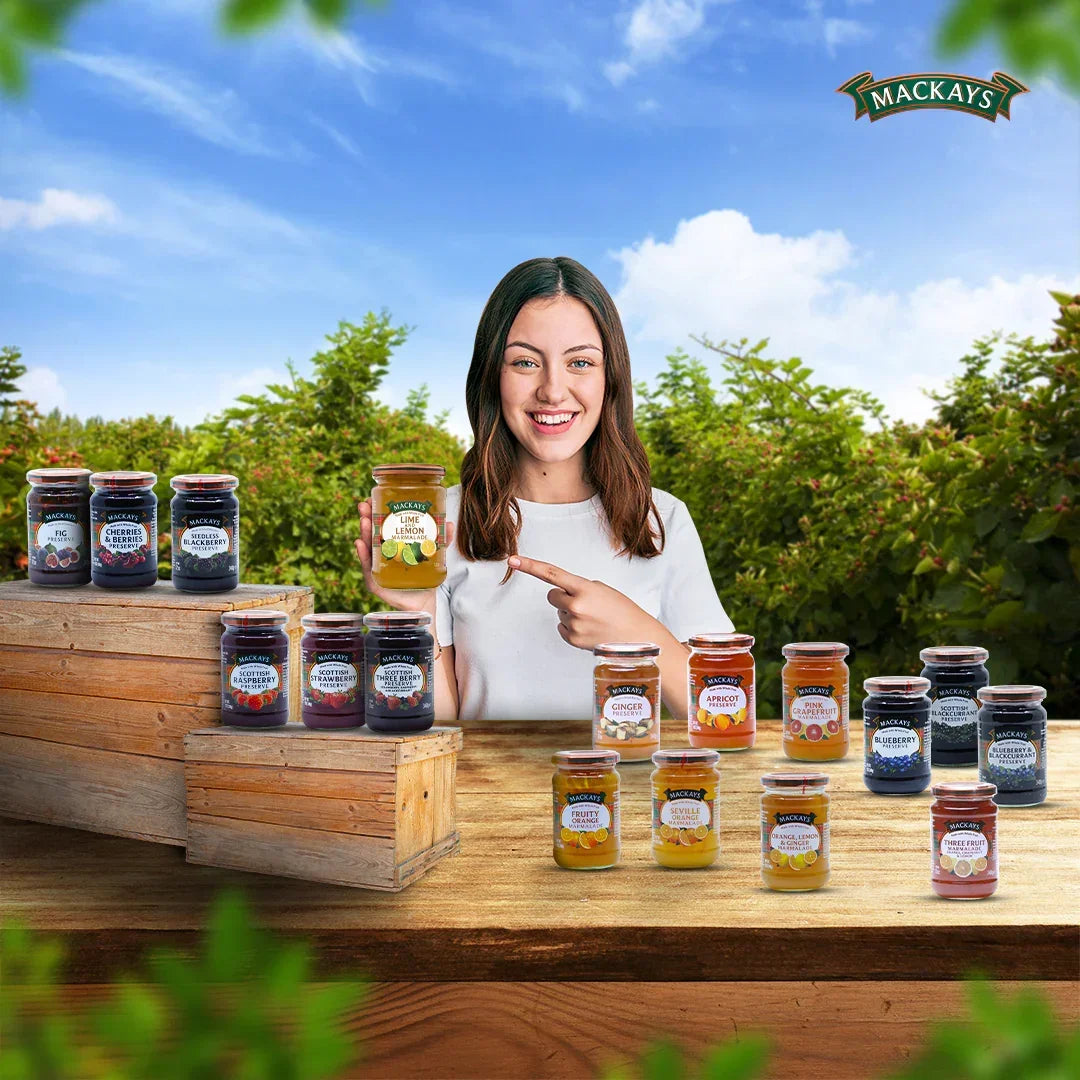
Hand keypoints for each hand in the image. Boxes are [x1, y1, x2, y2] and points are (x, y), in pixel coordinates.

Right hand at [354, 500, 453, 615]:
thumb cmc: (425, 576)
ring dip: (364, 532)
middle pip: (371, 533)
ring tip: (364, 521)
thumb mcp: (434, 555)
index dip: (376, 511)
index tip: (372, 498)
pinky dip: (362, 555)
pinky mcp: (375, 582)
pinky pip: (367, 567)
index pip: (381, 525)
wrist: (424, 602)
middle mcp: (381, 554)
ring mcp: (376, 567)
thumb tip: (449, 523)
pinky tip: (360, 544)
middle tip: (364, 505)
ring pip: (367, 547)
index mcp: (392, 544)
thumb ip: (442, 540)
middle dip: (366, 517)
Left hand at [507, 554, 657, 650]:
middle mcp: (576, 606)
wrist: (636, 637)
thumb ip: (579, 588)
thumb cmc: (622, 611)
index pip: (551, 573)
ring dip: (571, 613)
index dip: (530, 566)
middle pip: (551, 596)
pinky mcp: (572, 639)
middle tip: (584, 603)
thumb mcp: (602, 590)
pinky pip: (561, 627)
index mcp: (584, 588)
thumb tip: (562, 595)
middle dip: (562, 597)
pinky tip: (589, 628)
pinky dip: (572, 626)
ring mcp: (573, 624)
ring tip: (593, 618)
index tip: (513, 560)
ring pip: (559, 612)